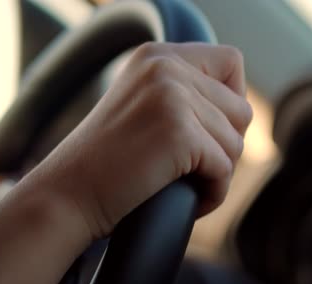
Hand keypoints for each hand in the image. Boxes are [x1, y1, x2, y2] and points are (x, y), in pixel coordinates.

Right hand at [30, 42, 251, 239]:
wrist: (68, 196)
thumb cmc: (109, 161)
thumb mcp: (144, 106)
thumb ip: (186, 92)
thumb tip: (244, 107)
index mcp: (158, 56)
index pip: (231, 62)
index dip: (231, 101)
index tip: (208, 131)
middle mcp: (166, 66)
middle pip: (241, 110)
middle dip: (224, 146)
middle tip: (192, 167)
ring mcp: (172, 97)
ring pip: (236, 143)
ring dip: (218, 172)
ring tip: (185, 183)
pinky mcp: (178, 132)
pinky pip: (225, 169)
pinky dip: (214, 192)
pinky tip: (189, 199)